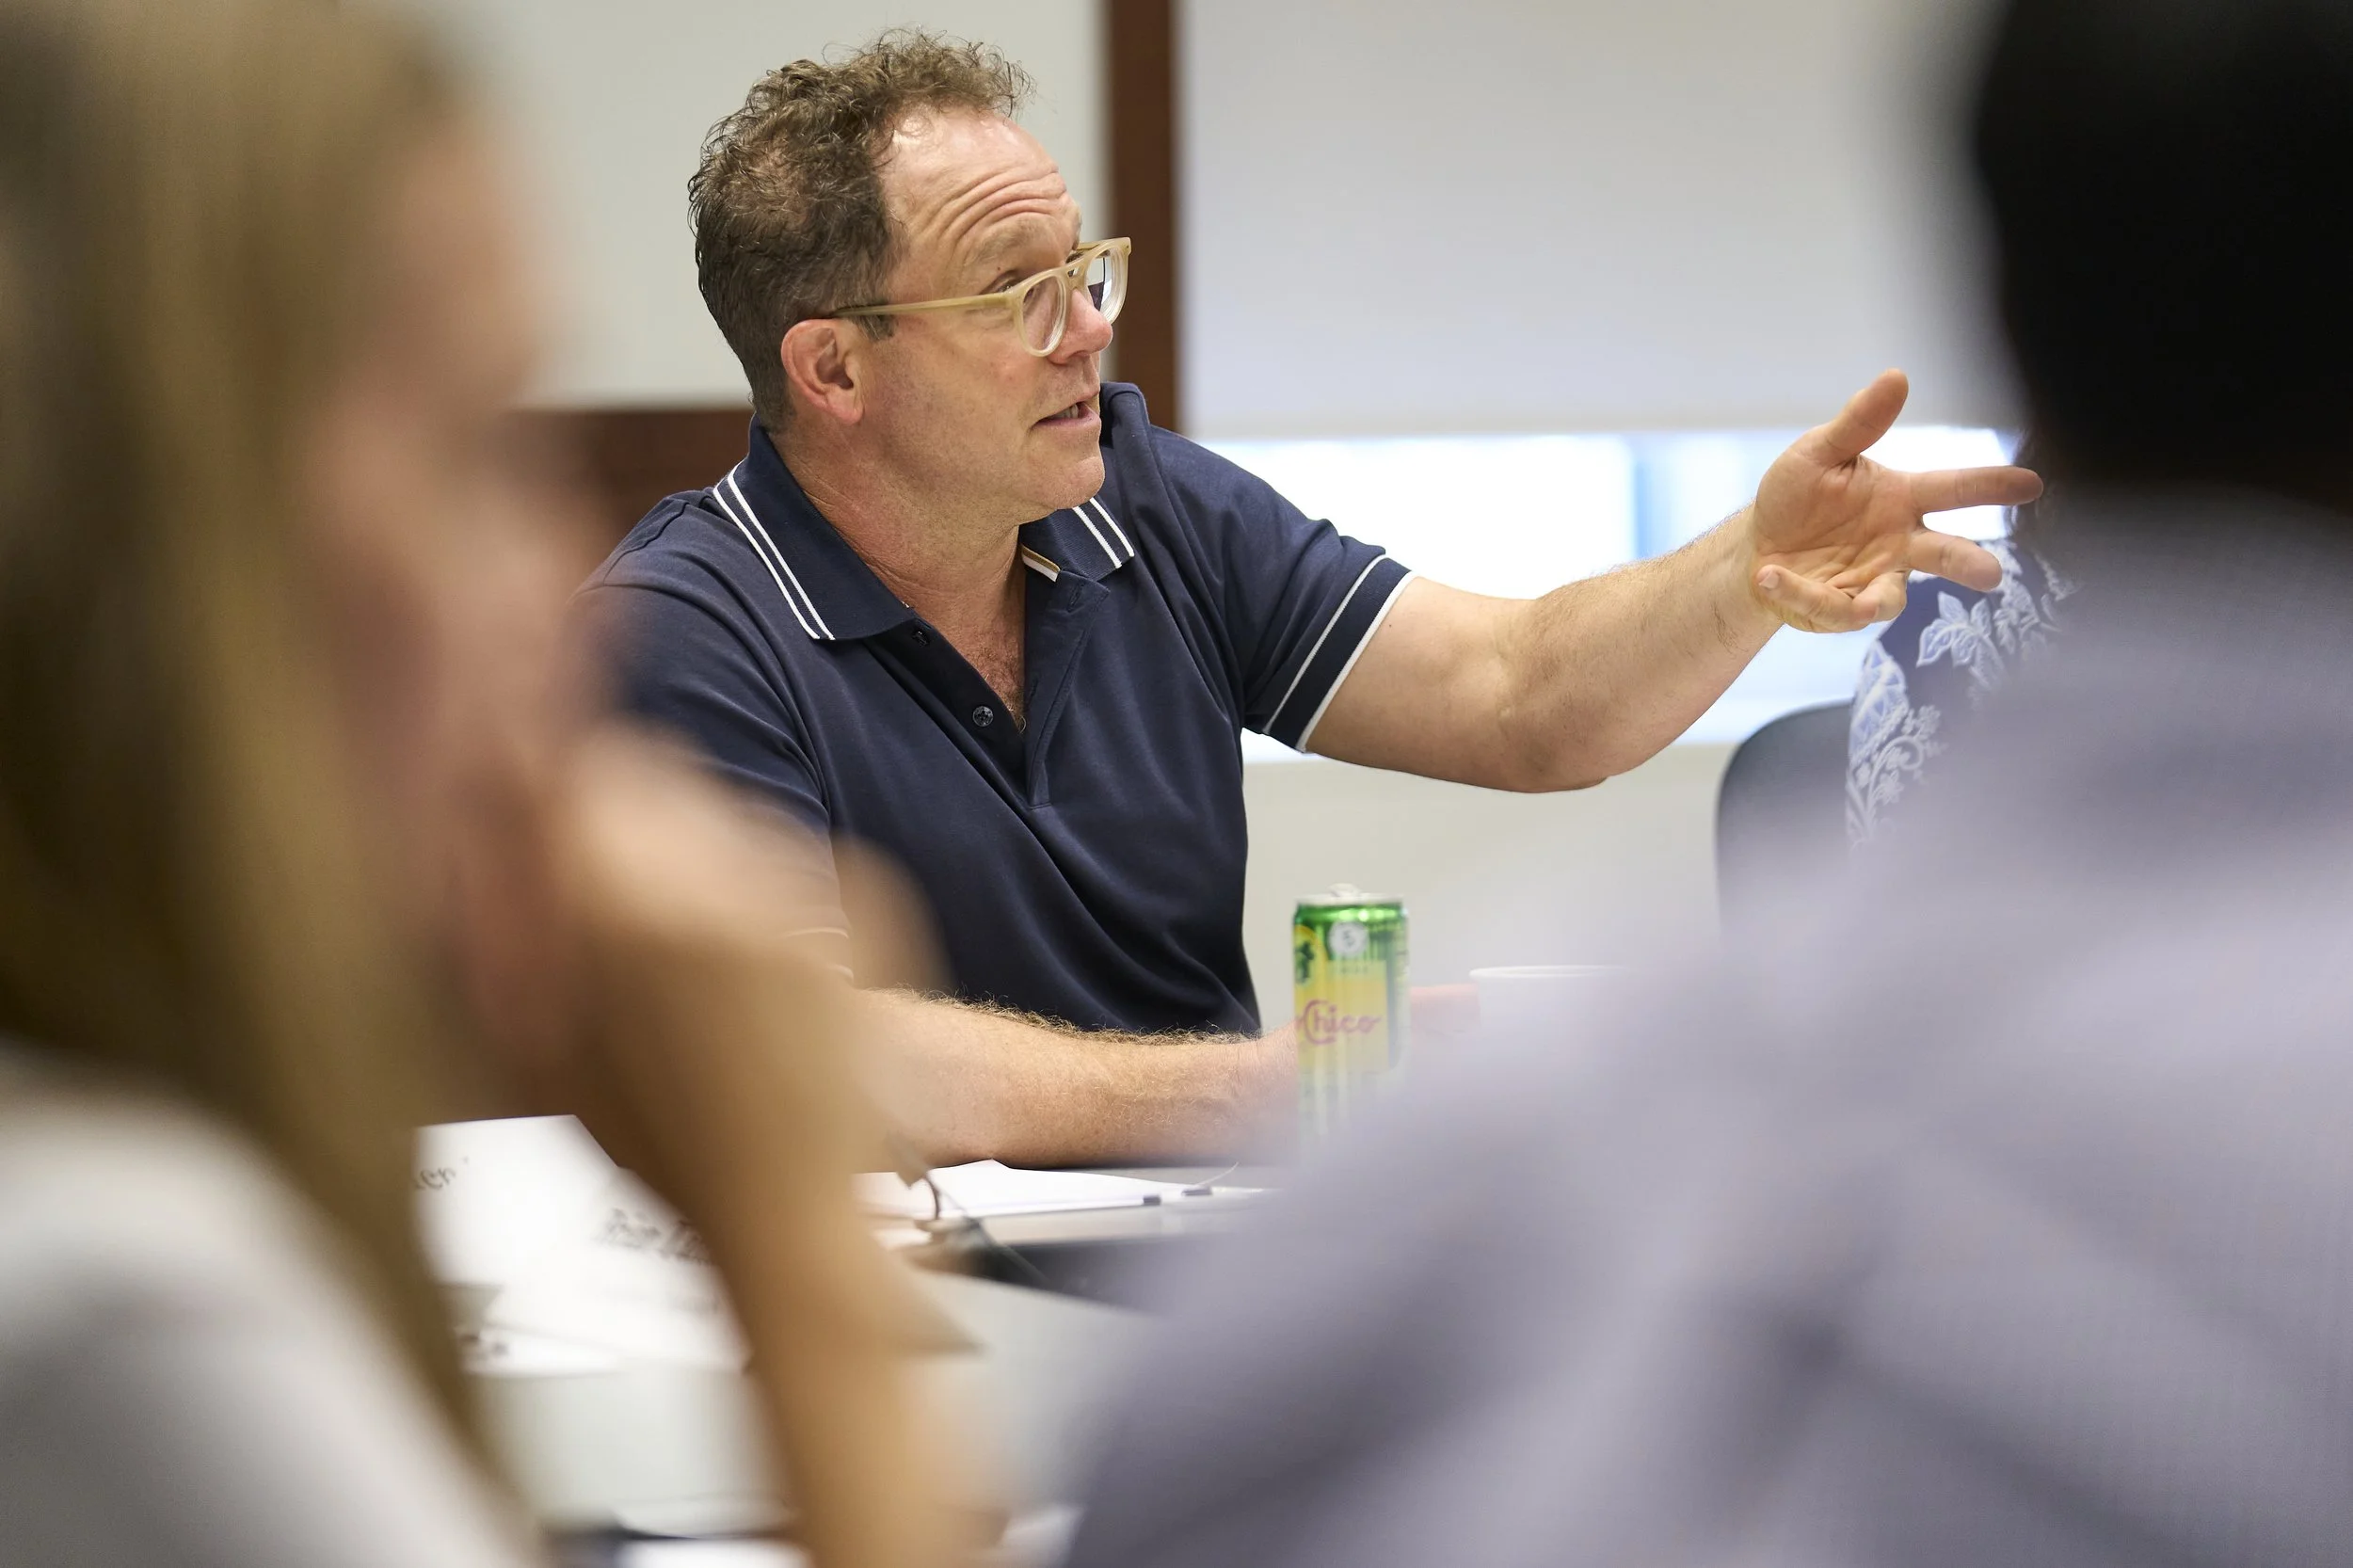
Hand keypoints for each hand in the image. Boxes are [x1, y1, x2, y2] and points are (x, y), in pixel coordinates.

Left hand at [1747, 370, 2042, 631]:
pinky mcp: (1839, 608)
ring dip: (1874, 600)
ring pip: (1891, 598)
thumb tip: (1897, 376)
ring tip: (1861, 604)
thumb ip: (1859, 422)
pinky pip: (1832, 608)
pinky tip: (1770, 575)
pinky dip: (1801, 593)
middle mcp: (1897, 543)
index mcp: (1901, 499)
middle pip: (1943, 553)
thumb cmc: (1797, 495)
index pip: (1954, 489)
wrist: (1757, 543)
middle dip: (1967, 563)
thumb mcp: (1819, 452)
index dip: (1992, 486)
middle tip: (1991, 574)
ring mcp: (1872, 579)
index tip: (2031, 484)